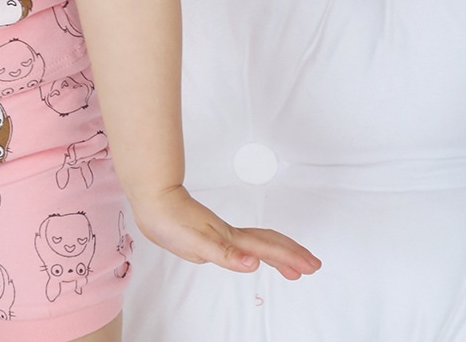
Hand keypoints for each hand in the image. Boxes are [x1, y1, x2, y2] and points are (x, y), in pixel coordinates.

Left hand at [134, 185, 321, 279]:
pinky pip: (242, 241)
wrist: (152, 199)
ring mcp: (220, 232)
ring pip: (257, 241)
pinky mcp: (210, 232)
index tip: (311, 266)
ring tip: (291, 264)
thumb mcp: (196, 243)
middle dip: (292, 254)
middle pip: (268, 243)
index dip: (290, 258)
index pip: (267, 249)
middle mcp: (229, 235)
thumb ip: (226, 254)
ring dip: (278, 252)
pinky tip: (251, 254)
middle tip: (313, 265)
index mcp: (230, 239)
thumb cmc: (169, 220)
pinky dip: (256, 249)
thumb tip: (254, 263)